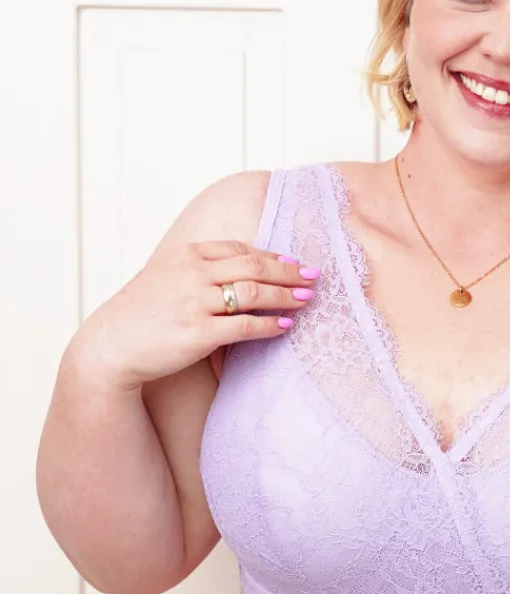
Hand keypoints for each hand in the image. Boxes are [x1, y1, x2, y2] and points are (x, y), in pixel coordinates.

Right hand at [71, 241, 319, 390]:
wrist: (112, 344)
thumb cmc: (143, 313)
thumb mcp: (167, 277)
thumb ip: (200, 270)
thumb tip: (240, 272)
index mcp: (186, 255)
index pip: (239, 249)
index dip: (271, 256)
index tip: (294, 262)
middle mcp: (192, 273)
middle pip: (253, 266)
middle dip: (288, 271)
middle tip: (314, 277)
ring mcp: (195, 302)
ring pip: (254, 293)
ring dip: (285, 295)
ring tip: (306, 300)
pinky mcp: (199, 333)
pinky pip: (246, 326)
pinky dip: (270, 325)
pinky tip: (285, 326)